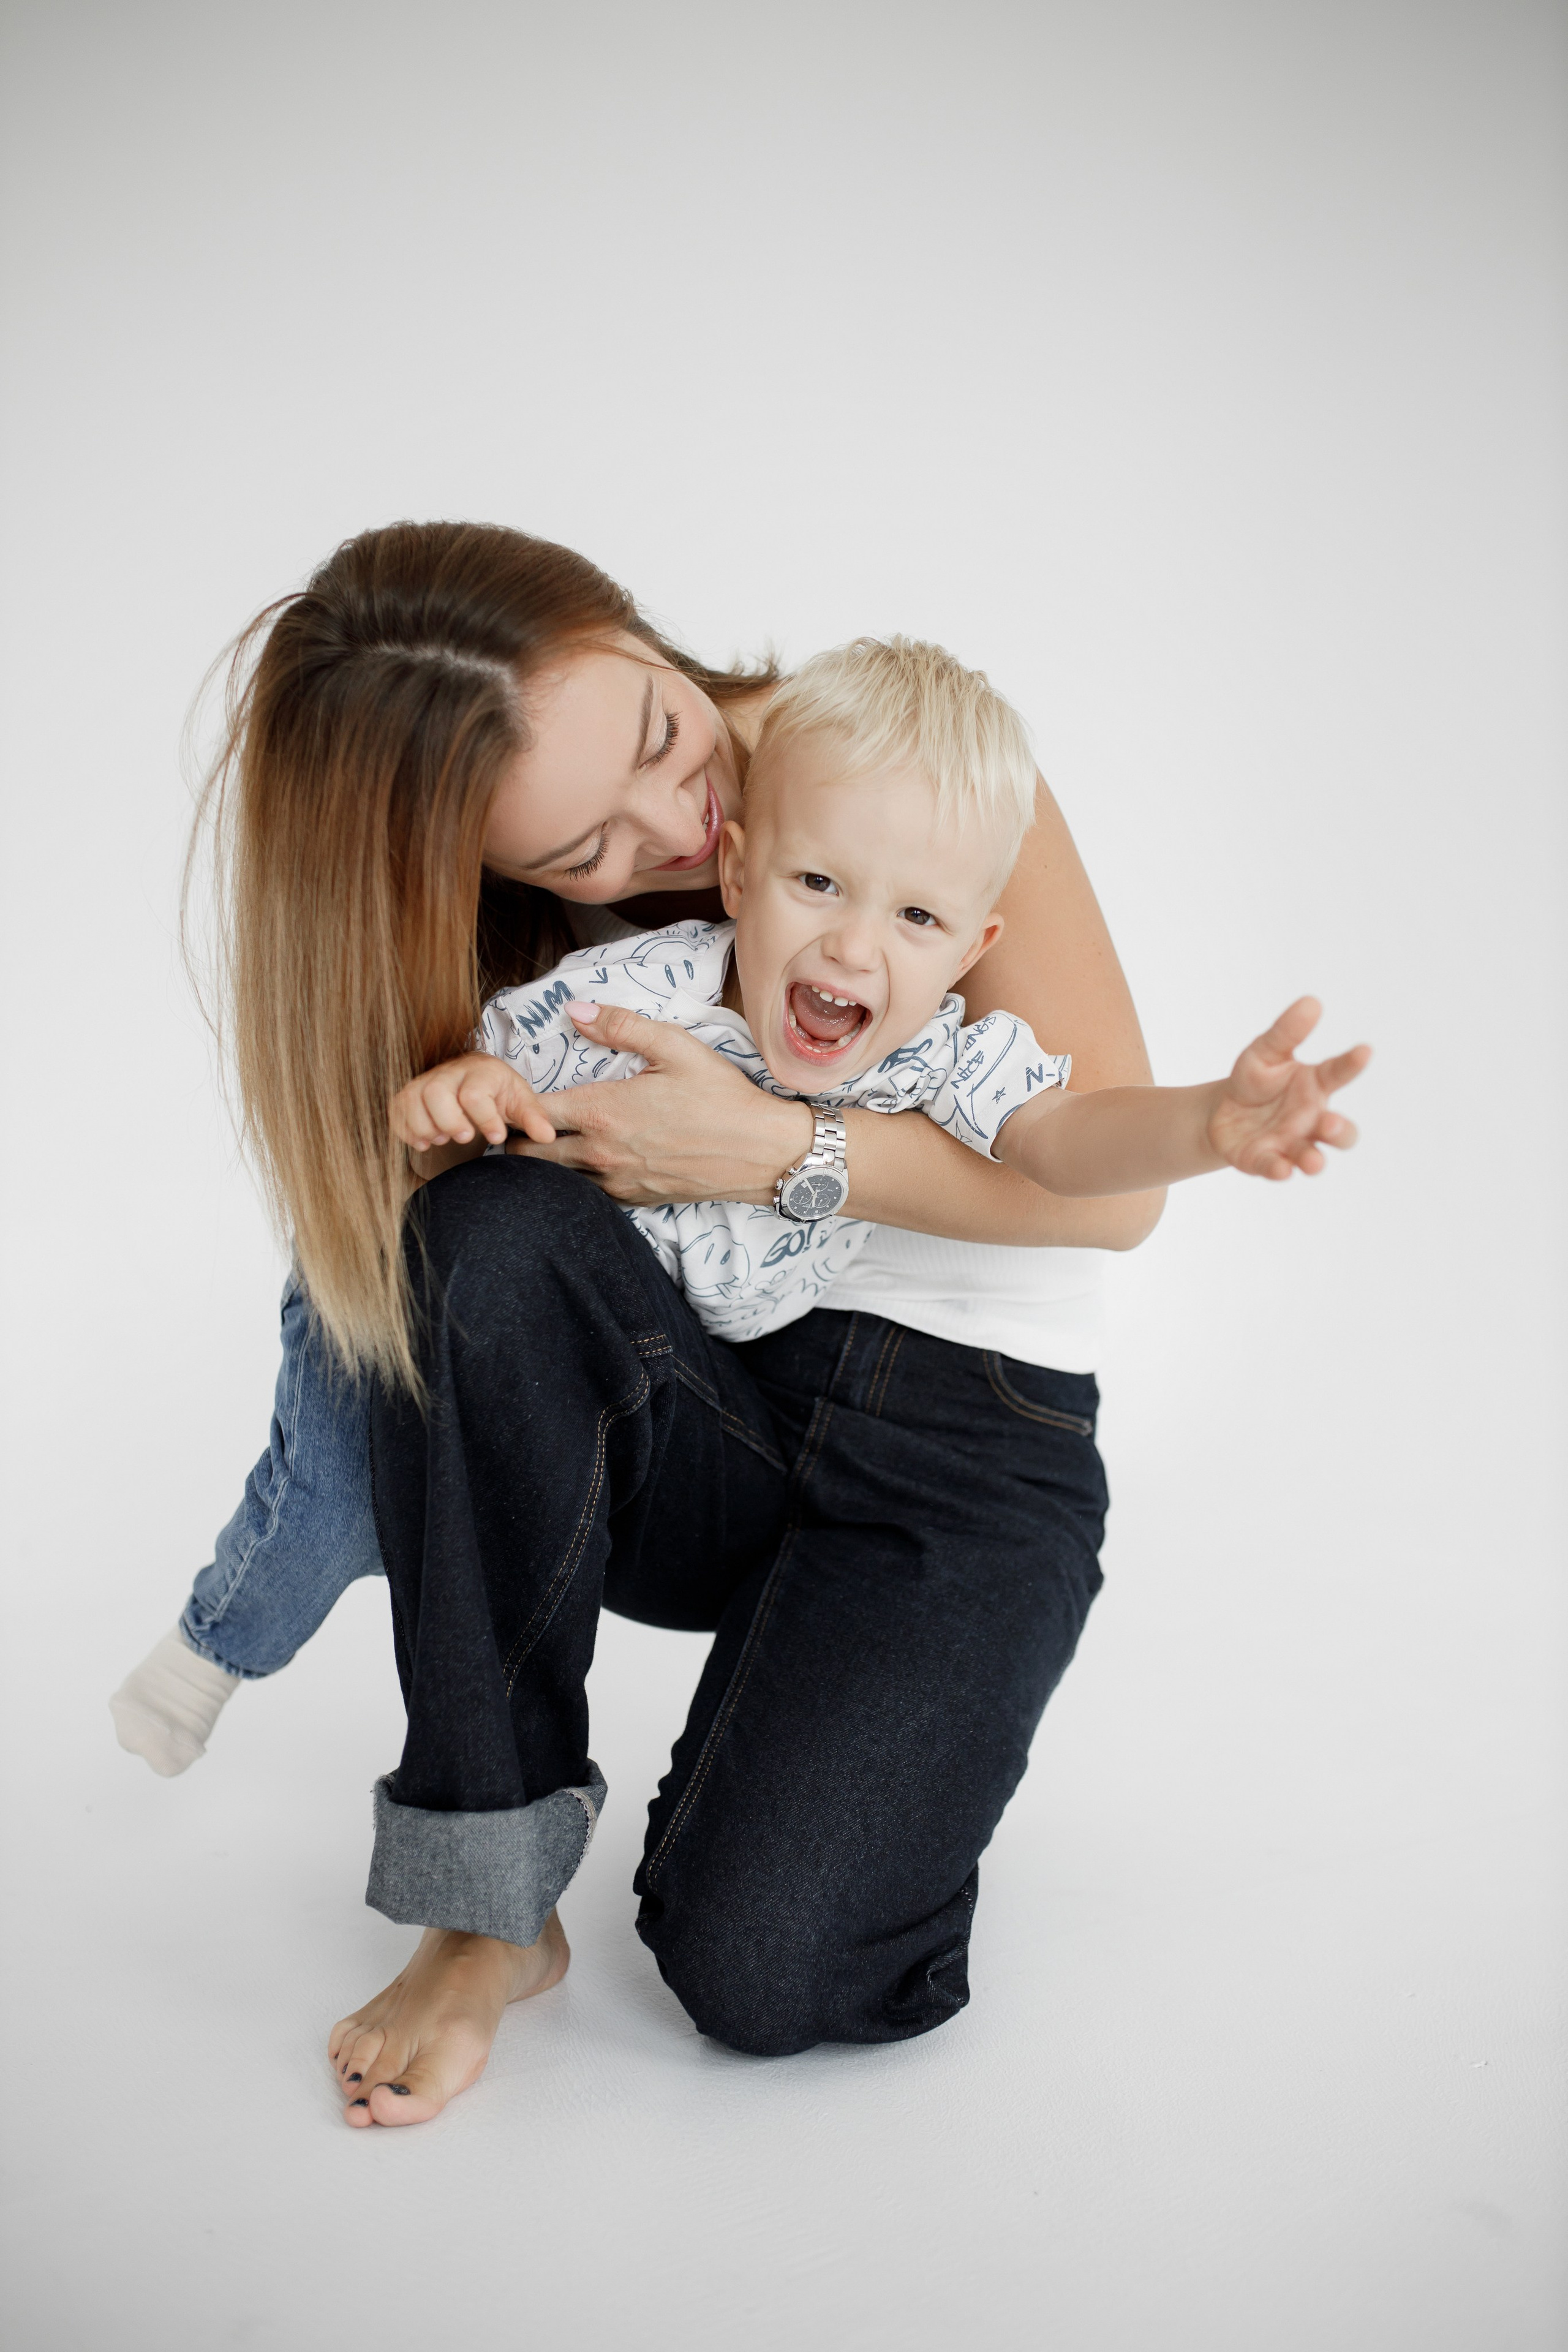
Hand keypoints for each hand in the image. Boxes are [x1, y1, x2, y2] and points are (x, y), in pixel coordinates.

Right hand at [390, 1052, 557, 1151]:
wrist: (473, 1076)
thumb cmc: (498, 1091)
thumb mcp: (520, 1100)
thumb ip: (533, 1118)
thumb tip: (547, 1137)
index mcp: (481, 1072)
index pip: (475, 1094)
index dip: (485, 1119)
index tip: (497, 1137)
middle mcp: (449, 1073)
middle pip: (436, 1094)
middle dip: (450, 1121)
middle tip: (466, 1137)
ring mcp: (424, 1082)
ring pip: (412, 1101)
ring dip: (427, 1127)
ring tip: (445, 1138)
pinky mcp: (408, 1095)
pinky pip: (397, 1110)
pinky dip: (407, 1130)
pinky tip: (425, 1141)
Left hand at [509, 1002, 812, 1206]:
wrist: (762, 1152)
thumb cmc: (722, 1096)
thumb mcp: (676, 1047)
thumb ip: (620, 1026)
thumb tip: (574, 1010)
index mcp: (602, 1111)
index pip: (533, 1112)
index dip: (516, 1103)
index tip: (512, 1093)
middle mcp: (601, 1152)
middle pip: (530, 1156)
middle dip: (516, 1139)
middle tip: (516, 1122)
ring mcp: (616, 1181)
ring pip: (554, 1182)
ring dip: (541, 1166)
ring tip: (541, 1145)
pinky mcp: (634, 1199)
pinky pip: (586, 1196)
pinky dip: (573, 1183)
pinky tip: (581, 1164)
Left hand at [1208, 999, 1371, 1179]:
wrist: (1220, 1113)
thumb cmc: (1254, 1079)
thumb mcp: (1264, 1052)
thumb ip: (1286, 1032)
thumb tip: (1312, 1001)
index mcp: (1315, 1086)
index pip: (1339, 1073)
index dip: (1352, 1063)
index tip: (1365, 1049)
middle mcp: (1311, 1119)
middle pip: (1341, 1131)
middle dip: (1339, 1130)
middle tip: (1329, 1123)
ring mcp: (1292, 1144)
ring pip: (1314, 1157)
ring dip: (1314, 1160)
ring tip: (1312, 1161)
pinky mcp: (1266, 1161)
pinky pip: (1277, 1168)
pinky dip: (1279, 1170)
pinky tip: (1281, 1169)